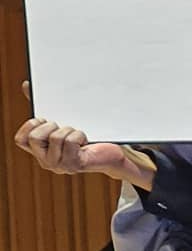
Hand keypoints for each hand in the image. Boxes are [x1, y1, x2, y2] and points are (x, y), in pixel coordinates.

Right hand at [14, 114, 154, 189]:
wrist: (111, 152)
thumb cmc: (86, 136)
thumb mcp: (63, 121)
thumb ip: (44, 106)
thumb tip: (27, 85)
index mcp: (40, 151)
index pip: (21, 139)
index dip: (30, 125)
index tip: (45, 120)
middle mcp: (47, 161)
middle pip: (35, 137)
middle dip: (51, 126)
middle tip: (65, 129)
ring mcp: (60, 166)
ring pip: (55, 137)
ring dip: (69, 130)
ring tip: (77, 135)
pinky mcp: (75, 165)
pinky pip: (71, 141)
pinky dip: (80, 135)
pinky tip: (85, 141)